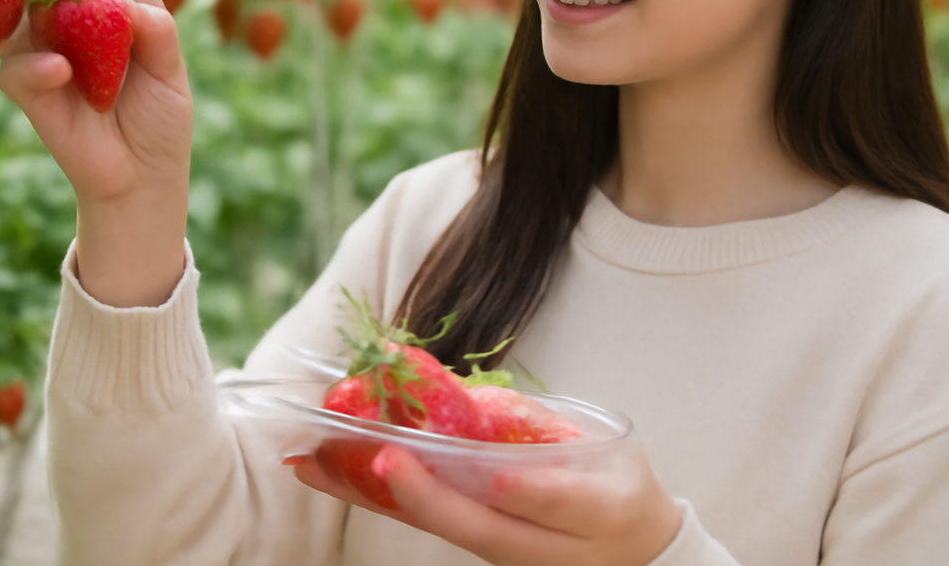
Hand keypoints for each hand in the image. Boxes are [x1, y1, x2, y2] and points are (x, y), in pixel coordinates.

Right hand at [0, 0, 192, 306]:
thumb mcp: (170, 67)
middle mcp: (67, 28)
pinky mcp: (30, 94)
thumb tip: (122, 5)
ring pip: (18, 19)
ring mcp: (44, 58)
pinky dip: (35, 65)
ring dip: (29, 6)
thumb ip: (154, 29)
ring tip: (45, 1)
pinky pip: (17, 69)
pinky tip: (59, 69)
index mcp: (105, 13)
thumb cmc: (160, 117)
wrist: (145, 177)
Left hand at [289, 440, 681, 565]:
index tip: (497, 477)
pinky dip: (372, 496)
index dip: (528, 492)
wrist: (631, 552)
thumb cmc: (616, 486)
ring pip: (438, 529)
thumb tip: (474, 398)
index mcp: (595, 513)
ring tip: (317, 461)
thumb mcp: (606, 453)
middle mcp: (544, 549)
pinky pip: (421, 525)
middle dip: (427, 495)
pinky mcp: (475, 549)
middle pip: (482, 528)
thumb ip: (550, 432)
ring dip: (374, 494)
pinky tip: (324, 471)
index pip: (561, 504)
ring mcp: (504, 555)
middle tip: (384, 457)